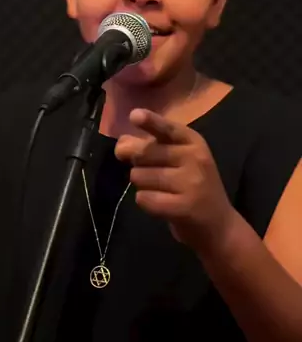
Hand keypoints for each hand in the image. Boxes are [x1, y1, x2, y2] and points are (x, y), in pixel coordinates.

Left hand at [114, 109, 235, 250]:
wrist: (219, 225)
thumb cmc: (192, 186)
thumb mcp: (180, 160)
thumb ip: (152, 147)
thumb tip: (122, 144)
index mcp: (193, 142)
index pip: (167, 128)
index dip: (150, 121)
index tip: (134, 115)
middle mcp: (194, 158)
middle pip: (142, 153)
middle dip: (137, 164)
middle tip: (154, 175)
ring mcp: (190, 183)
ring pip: (139, 176)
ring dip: (142, 185)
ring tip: (163, 191)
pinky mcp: (183, 207)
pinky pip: (143, 198)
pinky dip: (145, 202)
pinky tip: (162, 204)